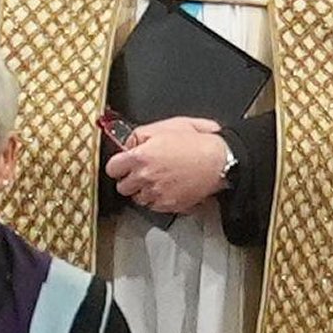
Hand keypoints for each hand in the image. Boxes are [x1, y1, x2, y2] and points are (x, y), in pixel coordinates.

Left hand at [106, 115, 226, 214]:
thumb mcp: (168, 126)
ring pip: (137, 198)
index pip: (112, 168)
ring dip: (143, 190)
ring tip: (158, 179)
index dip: (119, 165)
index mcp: (141, 156)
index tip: (123, 164)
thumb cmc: (198, 142)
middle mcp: (145, 177)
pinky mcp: (168, 204)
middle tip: (141, 172)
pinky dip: (157, 199)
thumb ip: (141, 134)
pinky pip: (153, 206)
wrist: (220, 161)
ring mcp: (156, 193)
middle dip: (130, 179)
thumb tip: (128, 142)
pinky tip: (167, 187)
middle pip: (122, 186)